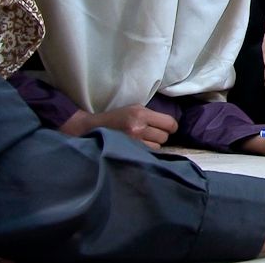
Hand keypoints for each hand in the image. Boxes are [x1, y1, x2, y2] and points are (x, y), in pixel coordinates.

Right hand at [60, 104, 178, 149]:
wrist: (92, 128)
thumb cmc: (117, 117)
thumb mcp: (134, 109)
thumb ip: (152, 115)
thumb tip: (171, 125)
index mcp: (140, 114)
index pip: (169, 123)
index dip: (172, 127)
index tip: (168, 128)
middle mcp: (138, 128)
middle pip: (164, 137)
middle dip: (161, 135)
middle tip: (151, 134)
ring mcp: (133, 142)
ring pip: (157, 147)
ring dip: (153, 145)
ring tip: (142, 141)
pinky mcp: (128, 152)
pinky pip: (148, 154)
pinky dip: (146, 152)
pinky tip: (139, 148)